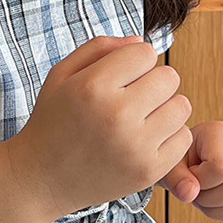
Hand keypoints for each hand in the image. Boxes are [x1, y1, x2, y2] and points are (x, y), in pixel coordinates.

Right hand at [10, 35, 192, 217]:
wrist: (40, 180)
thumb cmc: (51, 123)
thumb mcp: (60, 77)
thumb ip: (99, 48)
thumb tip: (143, 42)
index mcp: (93, 87)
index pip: (145, 53)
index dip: (133, 63)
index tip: (117, 80)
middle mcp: (116, 115)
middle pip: (169, 77)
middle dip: (151, 84)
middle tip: (129, 102)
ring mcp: (135, 146)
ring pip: (181, 106)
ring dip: (164, 110)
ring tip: (138, 121)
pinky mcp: (147, 171)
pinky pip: (183, 139)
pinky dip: (168, 138)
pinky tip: (143, 142)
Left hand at [158, 120, 222, 222]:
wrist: (184, 161)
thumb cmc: (175, 161)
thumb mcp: (168, 166)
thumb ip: (175, 178)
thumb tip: (189, 193)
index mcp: (220, 133)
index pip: (221, 168)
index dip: (200, 182)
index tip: (189, 176)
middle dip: (208, 200)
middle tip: (196, 191)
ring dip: (220, 212)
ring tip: (206, 196)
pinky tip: (220, 207)